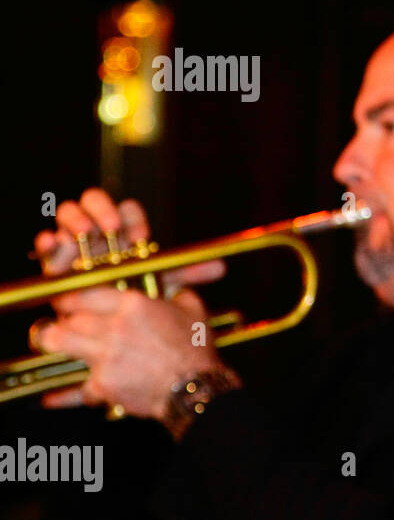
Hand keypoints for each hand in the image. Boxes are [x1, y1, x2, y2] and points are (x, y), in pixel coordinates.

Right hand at [33, 187, 224, 293]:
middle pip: (94, 200)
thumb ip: (189, 274)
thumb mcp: (162, 284)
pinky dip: (47, 241)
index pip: (128, 211)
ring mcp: (74, 242)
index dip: (133, 218)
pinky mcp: (54, 261)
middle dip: (100, 208)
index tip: (140, 237)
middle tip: (110, 228)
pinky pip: (45, 243)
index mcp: (125, 231)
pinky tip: (53, 244)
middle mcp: (99, 230)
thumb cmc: (135, 294)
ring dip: (74, 219)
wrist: (111, 319)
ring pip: (68, 214)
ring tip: (83, 234)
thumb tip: (222, 267)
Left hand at [37, 284, 223, 420]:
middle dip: (62, 321)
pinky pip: (84, 384)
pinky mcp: (102, 383)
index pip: (87, 294)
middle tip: (62, 323)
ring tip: (54, 343)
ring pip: (60, 343)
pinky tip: (94, 389)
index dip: (71, 299)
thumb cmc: (196, 351)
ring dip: (55, 342)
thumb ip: (180, 298)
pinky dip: (89, 388)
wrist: (195, 388)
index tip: (66, 302)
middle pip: (69, 318)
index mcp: (133, 305)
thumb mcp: (194, 313)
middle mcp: (114, 326)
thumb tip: (177, 294)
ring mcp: (104, 355)